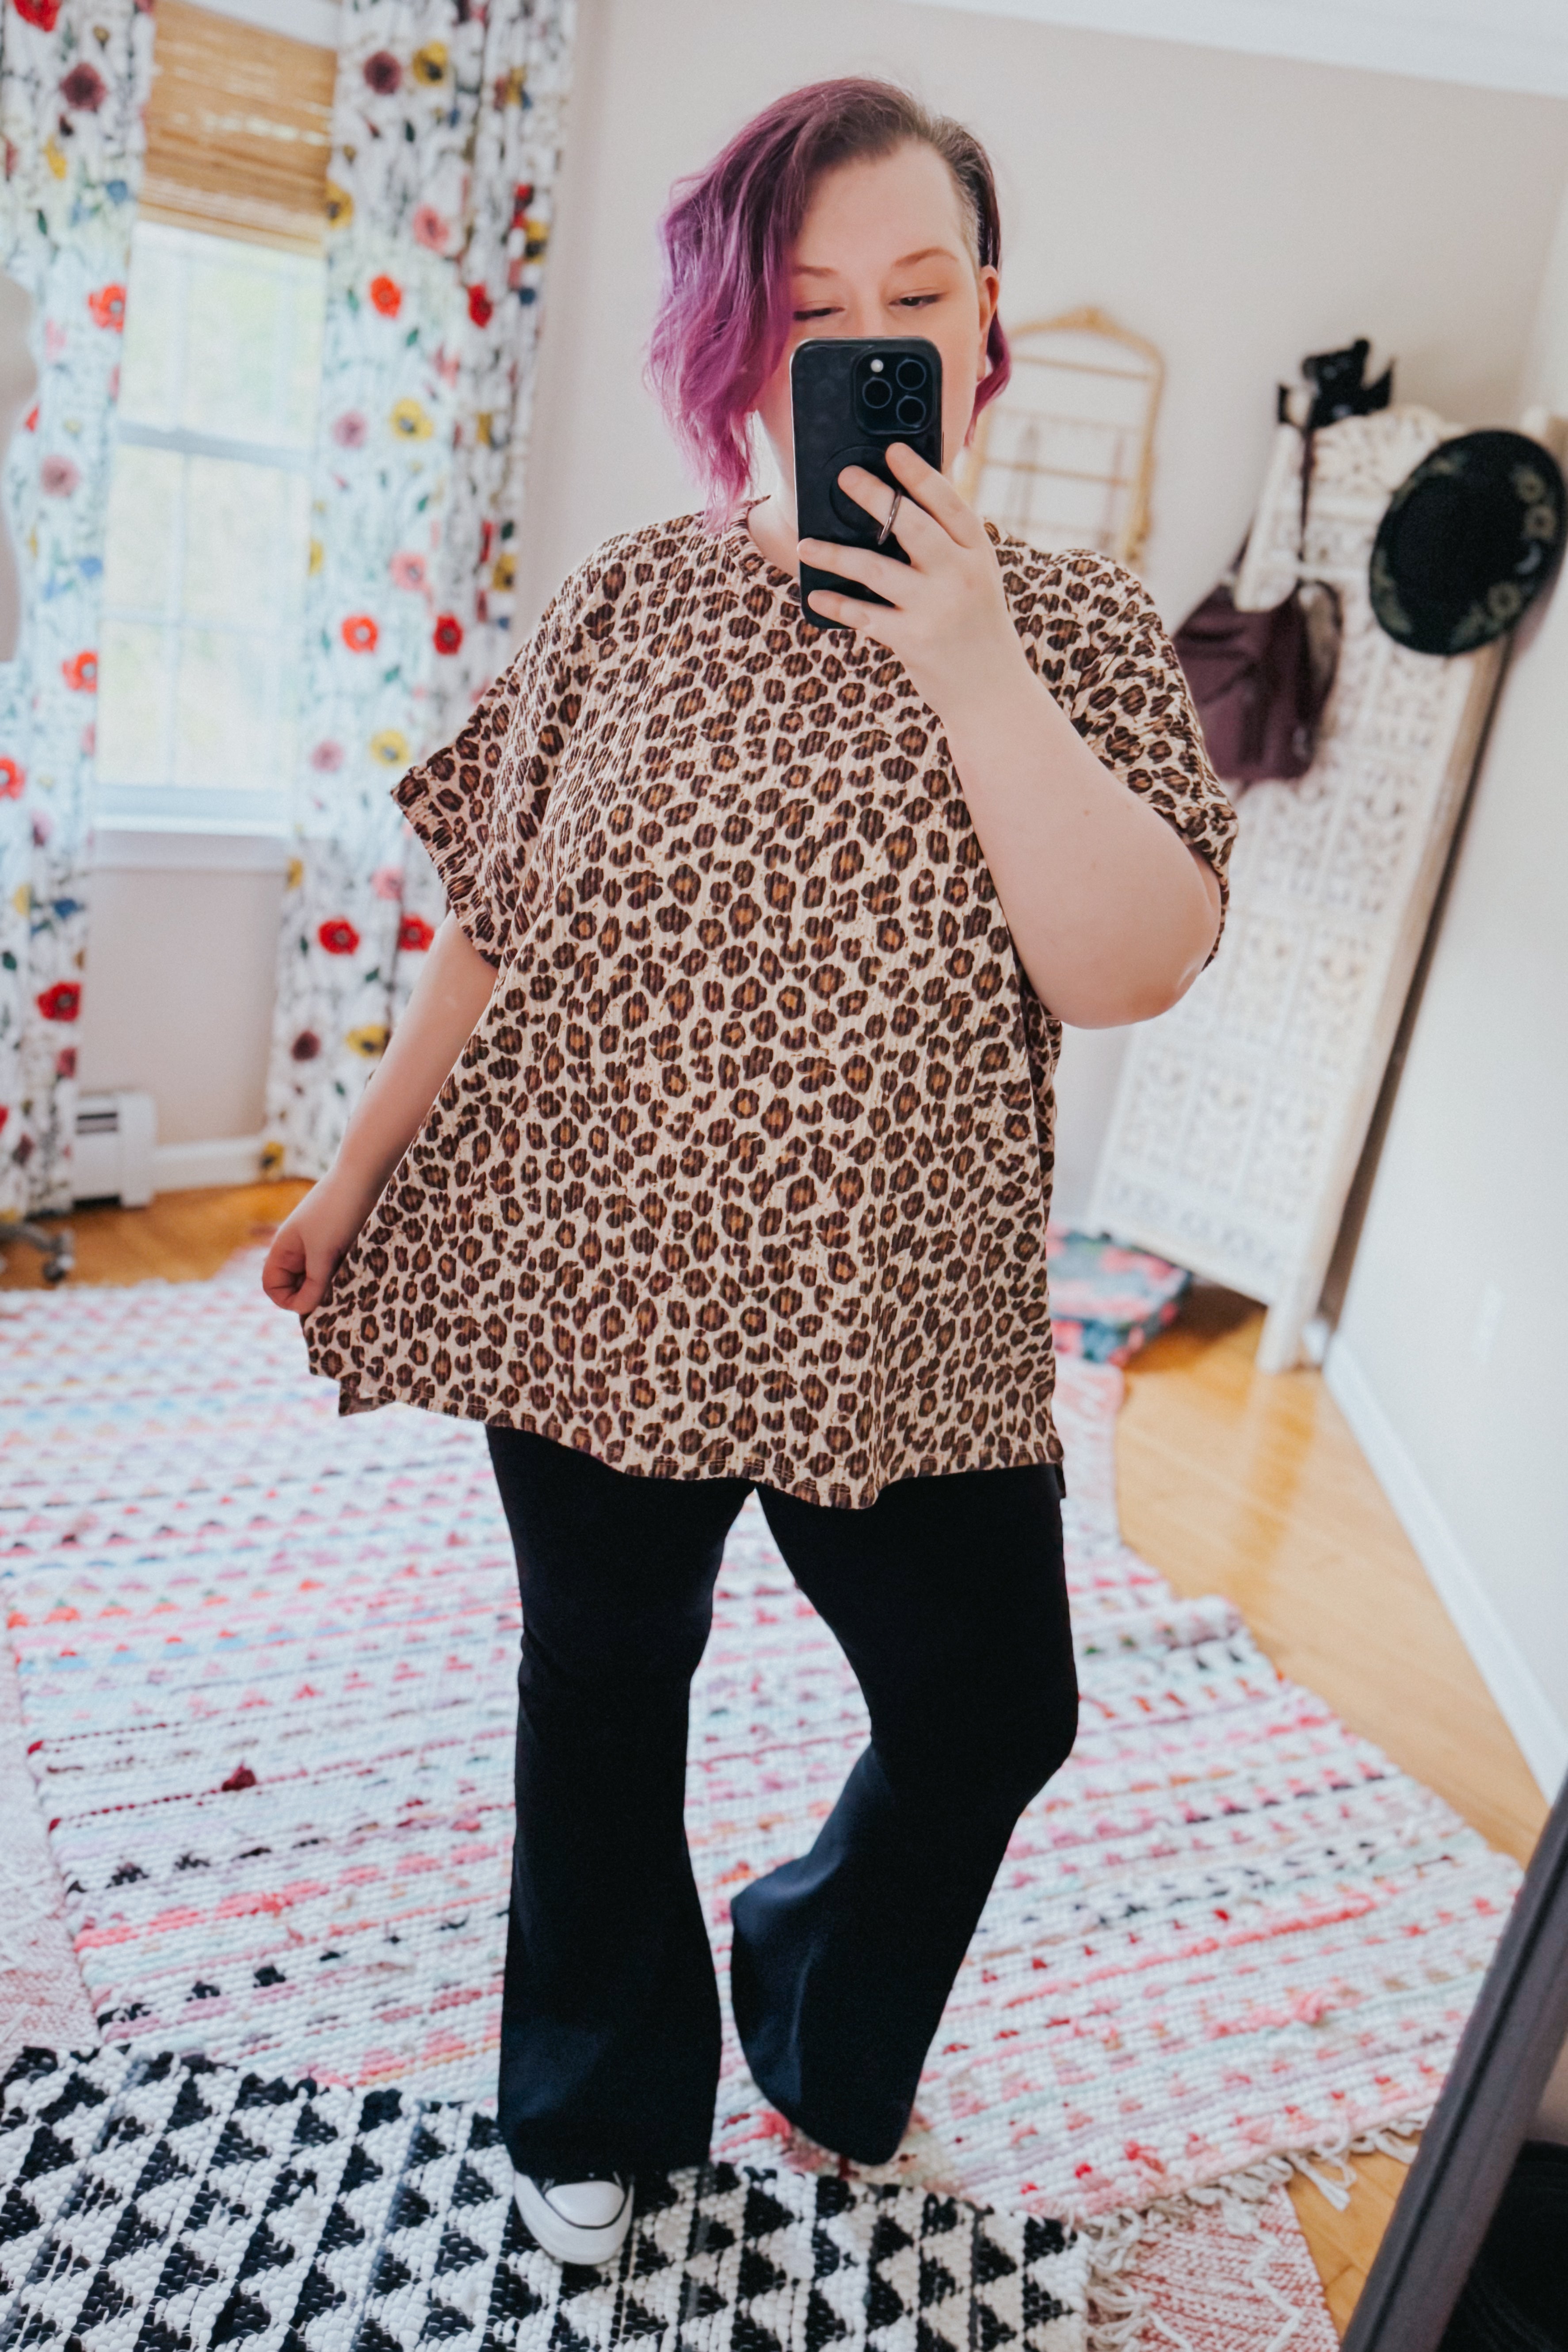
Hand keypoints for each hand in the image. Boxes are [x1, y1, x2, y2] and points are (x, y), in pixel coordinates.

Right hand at [260, 1173, 372, 1316]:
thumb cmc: (338, 1210)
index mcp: (283, 1247)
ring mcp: (318, 1245)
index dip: (287, 1299)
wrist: (364, 1175)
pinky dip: (342, 1275)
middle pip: (295, 1285)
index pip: (272, 1285)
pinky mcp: (339, 1242)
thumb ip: (313, 1282)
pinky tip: (356, 1271)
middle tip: (335, 1294)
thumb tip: (304, 1310)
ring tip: (346, 1280)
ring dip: (329, 1285)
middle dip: (311, 1294)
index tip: (313, 1301)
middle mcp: (298, 1248)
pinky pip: (334, 1268)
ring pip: (317, 1278)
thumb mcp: (323, 1251)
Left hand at [797, 442, 1032, 724]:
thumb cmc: (978, 630)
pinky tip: (815, 597)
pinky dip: (837, 606)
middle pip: (911, 525)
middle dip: (875, 497)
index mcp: (978, 554)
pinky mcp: (914, 640)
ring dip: (835, 555)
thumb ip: (949, 547)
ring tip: (806, 545)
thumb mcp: (978, 580)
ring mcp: (937, 608)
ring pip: (876, 569)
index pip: (949, 503)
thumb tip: (900, 509)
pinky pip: (865, 615)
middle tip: (845, 477)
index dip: (920, 474)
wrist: (993, 693)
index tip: (894, 451)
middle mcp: (960, 575)